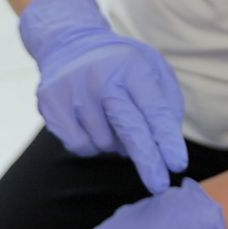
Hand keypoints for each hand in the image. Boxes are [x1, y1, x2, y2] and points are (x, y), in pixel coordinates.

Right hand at [20, 0, 187, 194]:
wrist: (69, 43)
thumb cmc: (120, 64)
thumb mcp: (151, 69)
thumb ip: (166, 102)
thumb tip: (167, 143)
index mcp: (131, 66)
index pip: (153, 108)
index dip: (166, 139)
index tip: (176, 164)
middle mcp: (101, 77)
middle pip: (128, 128)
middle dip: (147, 160)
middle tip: (159, 185)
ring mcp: (73, 91)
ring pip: (104, 142)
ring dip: (115, 144)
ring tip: (111, 120)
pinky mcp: (51, 104)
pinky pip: (79, 146)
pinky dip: (91, 145)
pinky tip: (91, 125)